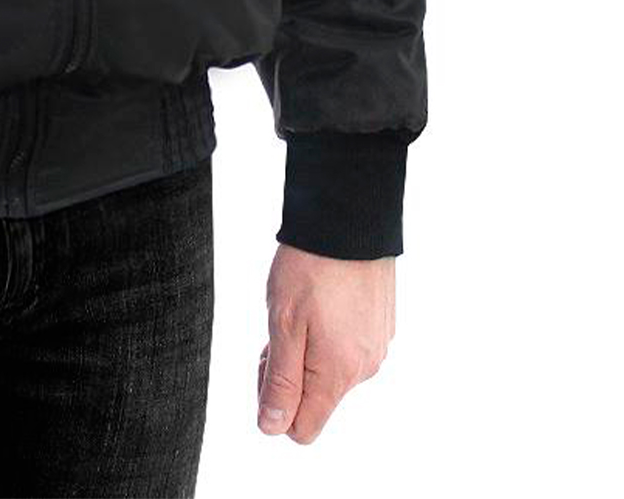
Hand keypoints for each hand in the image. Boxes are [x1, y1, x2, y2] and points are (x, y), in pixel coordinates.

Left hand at [256, 242, 396, 443]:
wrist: (349, 220)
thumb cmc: (311, 267)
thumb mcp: (283, 323)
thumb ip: (281, 381)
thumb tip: (273, 428)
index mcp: (338, 374)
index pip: (303, 429)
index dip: (275, 402)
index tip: (269, 360)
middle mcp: (364, 369)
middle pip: (315, 399)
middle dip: (290, 372)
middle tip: (279, 327)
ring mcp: (376, 347)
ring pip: (330, 371)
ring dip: (308, 350)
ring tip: (301, 305)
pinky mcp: (380, 326)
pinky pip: (347, 348)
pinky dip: (329, 333)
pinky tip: (322, 298)